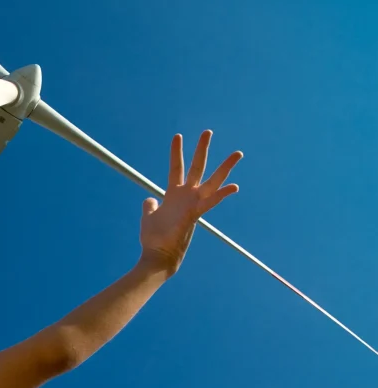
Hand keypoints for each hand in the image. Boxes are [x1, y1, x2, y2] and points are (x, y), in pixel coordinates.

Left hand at [139, 130, 241, 275]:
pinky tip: (234, 186)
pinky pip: (210, 203)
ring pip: (212, 182)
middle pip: (196, 167)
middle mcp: (186, 197)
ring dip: (225, 168)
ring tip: (238, 153)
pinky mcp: (194, 214)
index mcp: (174, 195)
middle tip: (207, 131)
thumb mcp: (149, 216)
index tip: (177, 135)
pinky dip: (221, 195)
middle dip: (201, 149)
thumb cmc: (153, 239)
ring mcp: (192, 205)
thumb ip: (150, 205)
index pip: (176, 168)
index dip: (176, 152)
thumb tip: (149, 199)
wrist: (157, 256)